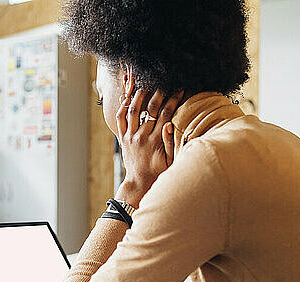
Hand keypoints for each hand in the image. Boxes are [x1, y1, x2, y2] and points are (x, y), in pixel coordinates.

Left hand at [115, 89, 183, 206]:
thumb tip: (169, 124)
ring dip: (139, 95)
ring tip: (145, 85)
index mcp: (155, 141)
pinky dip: (123, 106)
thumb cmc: (158, 171)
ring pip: (133, 110)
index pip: (165, 114)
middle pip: (150, 108)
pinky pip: (120, 119)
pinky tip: (127, 96)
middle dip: (158, 93)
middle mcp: (141, 136)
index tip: (179, 90)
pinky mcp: (122, 137)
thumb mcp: (170, 160)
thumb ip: (170, 142)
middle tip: (163, 83)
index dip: (173, 100)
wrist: (139, 180)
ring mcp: (130, 136)